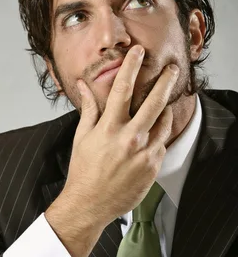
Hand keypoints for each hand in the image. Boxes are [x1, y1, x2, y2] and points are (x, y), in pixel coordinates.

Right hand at [45, 45, 178, 256]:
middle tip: (173, 69)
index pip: (122, 89)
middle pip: (154, 103)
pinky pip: (162, 143)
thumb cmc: (83, 169)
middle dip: (165, 82)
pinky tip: (156, 129)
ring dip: (166, 108)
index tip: (137, 52)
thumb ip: (88, 108)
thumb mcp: (82, 136)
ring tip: (165, 101)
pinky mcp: (153, 167)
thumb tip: (82, 85)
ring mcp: (144, 154)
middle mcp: (129, 138)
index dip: (131, 67)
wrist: (90, 204)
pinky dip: (160, 133)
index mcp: (109, 128)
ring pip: (163, 123)